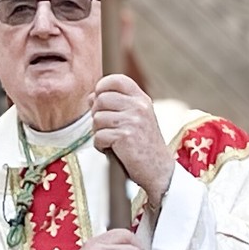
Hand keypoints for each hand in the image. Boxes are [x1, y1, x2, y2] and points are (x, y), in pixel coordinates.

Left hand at [91, 74, 176, 202]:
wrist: (158, 169)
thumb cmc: (143, 145)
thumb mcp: (135, 119)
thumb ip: (115, 105)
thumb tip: (91, 97)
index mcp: (141, 99)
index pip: (116, 80)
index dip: (102, 87)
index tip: (100, 100)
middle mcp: (138, 106)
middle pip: (101, 99)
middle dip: (97, 115)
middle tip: (106, 128)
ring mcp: (132, 120)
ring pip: (97, 118)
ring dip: (98, 132)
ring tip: (111, 141)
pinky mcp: (125, 136)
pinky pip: (98, 136)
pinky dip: (101, 146)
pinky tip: (112, 150)